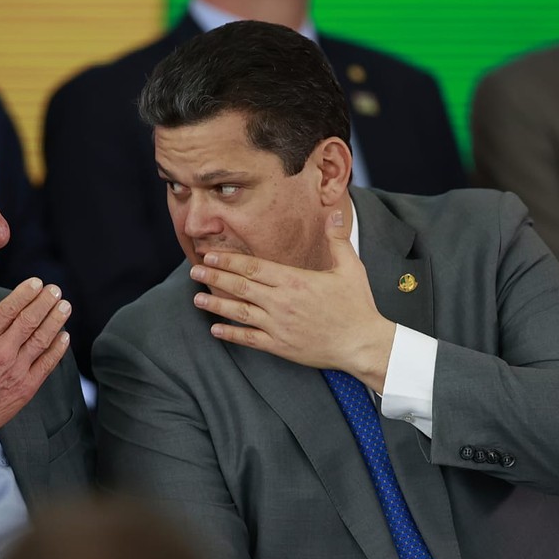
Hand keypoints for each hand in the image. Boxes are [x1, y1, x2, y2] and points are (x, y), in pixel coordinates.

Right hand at [0, 278, 71, 436]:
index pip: (8, 311)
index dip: (24, 294)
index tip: (36, 283)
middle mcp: (2, 354)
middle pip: (28, 322)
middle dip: (44, 303)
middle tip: (55, 290)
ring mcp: (17, 371)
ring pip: (41, 340)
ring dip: (55, 321)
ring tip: (64, 306)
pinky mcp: (27, 387)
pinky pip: (47, 364)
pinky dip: (57, 349)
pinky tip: (65, 336)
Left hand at [189, 211, 395, 391]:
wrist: (363, 344)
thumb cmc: (357, 306)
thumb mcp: (350, 268)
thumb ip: (337, 240)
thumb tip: (333, 213)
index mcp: (295, 280)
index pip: (253, 267)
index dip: (229, 260)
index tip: (210, 254)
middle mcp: (281, 302)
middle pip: (240, 286)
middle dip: (214, 276)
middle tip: (194, 269)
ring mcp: (278, 325)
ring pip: (239, 312)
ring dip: (216, 304)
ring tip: (197, 298)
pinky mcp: (280, 346)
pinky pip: (249, 339)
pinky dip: (231, 334)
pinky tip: (215, 329)